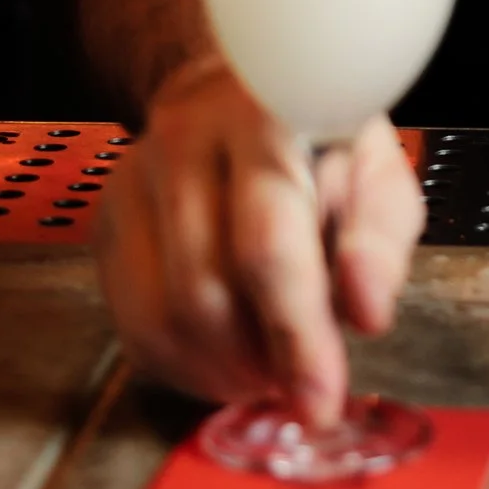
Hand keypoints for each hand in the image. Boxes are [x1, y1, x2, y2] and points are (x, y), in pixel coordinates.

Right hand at [95, 53, 423, 422]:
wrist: (229, 89)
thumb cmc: (315, 136)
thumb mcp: (376, 168)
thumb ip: (381, 236)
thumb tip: (367, 313)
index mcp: (264, 116)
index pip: (268, 241)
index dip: (296, 331)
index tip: (321, 399)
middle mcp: (185, 140)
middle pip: (204, 290)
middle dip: (259, 361)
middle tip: (301, 385)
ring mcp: (133, 181)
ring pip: (161, 318)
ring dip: (220, 371)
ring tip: (268, 370)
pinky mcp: (107, 221)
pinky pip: (133, 326)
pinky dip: (183, 367)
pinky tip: (225, 360)